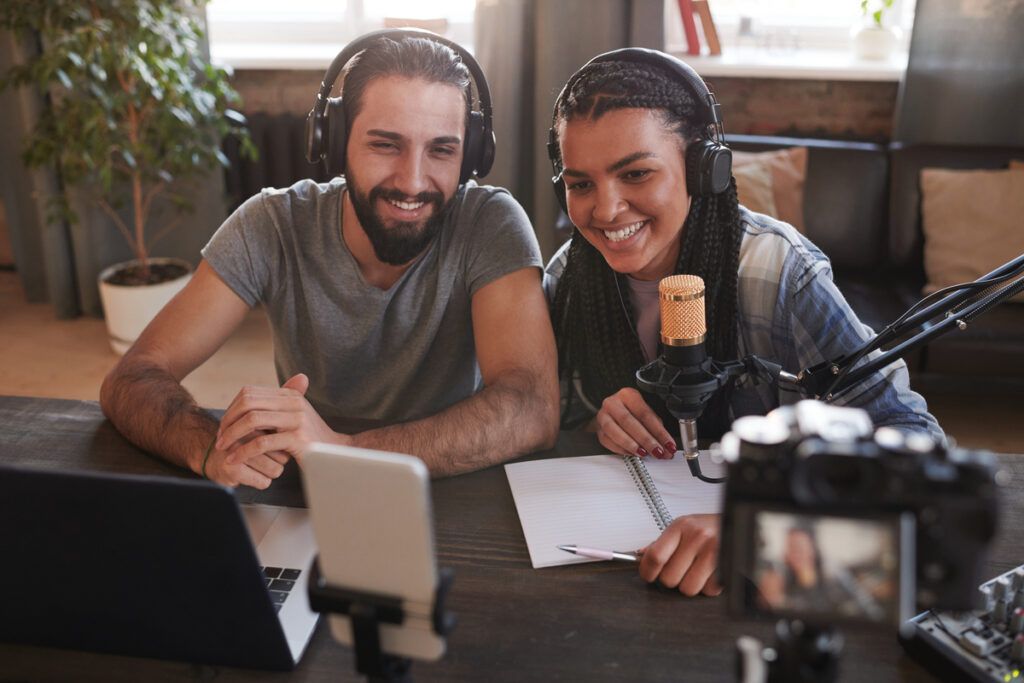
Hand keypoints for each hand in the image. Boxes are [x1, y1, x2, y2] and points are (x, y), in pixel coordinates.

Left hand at [215, 373, 348, 472]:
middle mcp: (293, 402)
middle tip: (220, 437)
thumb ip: (275, 404)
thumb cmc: (311, 436)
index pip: (250, 393)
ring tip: (223, 448)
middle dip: (228, 420)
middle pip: (248, 403)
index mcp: (290, 394)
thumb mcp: (294, 414)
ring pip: (252, 421)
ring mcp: (296, 419)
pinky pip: (262, 443)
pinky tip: (234, 459)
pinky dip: (243, 452)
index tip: (224, 425)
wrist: (335, 452)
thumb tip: (246, 394)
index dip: (231, 408)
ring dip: (232, 435)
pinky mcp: (297, 438)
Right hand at [596, 388, 675, 458]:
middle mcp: (613, 404)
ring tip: (644, 453)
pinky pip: (608, 441)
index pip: (645, 414)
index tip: (668, 444)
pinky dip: (621, 450)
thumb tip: (667, 447)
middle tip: (657, 451)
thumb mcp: (646, 414)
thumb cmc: (632, 412)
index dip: (658, 431)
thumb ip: (656, 429)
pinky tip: (632, 454)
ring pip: (614, 431)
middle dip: (645, 439)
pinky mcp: (598, 430)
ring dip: (631, 445)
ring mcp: (603, 416)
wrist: (613, 412)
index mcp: (628, 395)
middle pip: (629, 422)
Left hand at [638, 514, 721, 596]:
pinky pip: (709, 590)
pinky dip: (709, 587)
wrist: (739, 523)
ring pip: (688, 588)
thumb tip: (641, 556)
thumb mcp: (683, 528)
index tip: (648, 575)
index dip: (647, 571)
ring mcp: (714, 550)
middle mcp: (697, 536)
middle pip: (669, 578)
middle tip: (681, 570)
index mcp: (681, 526)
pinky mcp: (728, 564)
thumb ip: (661, 543)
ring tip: (697, 571)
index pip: (655, 556)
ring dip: (691, 584)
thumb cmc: (708, 528)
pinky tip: (711, 573)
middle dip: (672, 579)